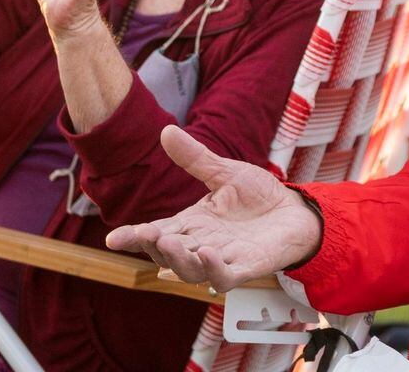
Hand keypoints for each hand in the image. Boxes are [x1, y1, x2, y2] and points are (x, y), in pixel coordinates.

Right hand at [105, 125, 322, 289]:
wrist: (295, 210)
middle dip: (155, 247)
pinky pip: (225, 278)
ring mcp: (223, 258)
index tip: (113, 239)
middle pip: (169, 254)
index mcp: (193, 223)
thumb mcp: (224, 172)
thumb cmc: (258, 195)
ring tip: (171, 242)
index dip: (135, 237)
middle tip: (146, 234)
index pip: (158, 232)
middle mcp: (202, 244)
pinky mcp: (246, 268)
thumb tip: (166, 131)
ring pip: (191, 270)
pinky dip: (214, 270)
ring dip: (179, 260)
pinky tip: (209, 254)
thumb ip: (195, 158)